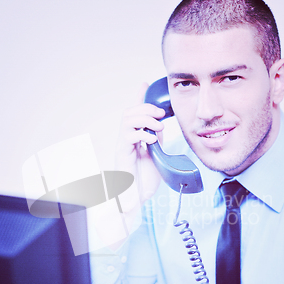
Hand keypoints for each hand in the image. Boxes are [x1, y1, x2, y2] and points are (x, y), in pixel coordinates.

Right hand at [115, 83, 164, 205]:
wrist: (136, 199)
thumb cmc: (143, 181)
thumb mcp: (155, 156)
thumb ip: (155, 140)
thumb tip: (159, 126)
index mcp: (134, 138)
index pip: (135, 113)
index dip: (139, 97)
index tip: (145, 84)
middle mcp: (126, 140)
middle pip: (130, 112)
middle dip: (146, 107)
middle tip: (160, 114)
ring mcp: (123, 146)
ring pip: (127, 120)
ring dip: (145, 118)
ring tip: (157, 126)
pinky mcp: (122, 154)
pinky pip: (128, 136)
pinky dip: (141, 133)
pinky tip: (150, 139)